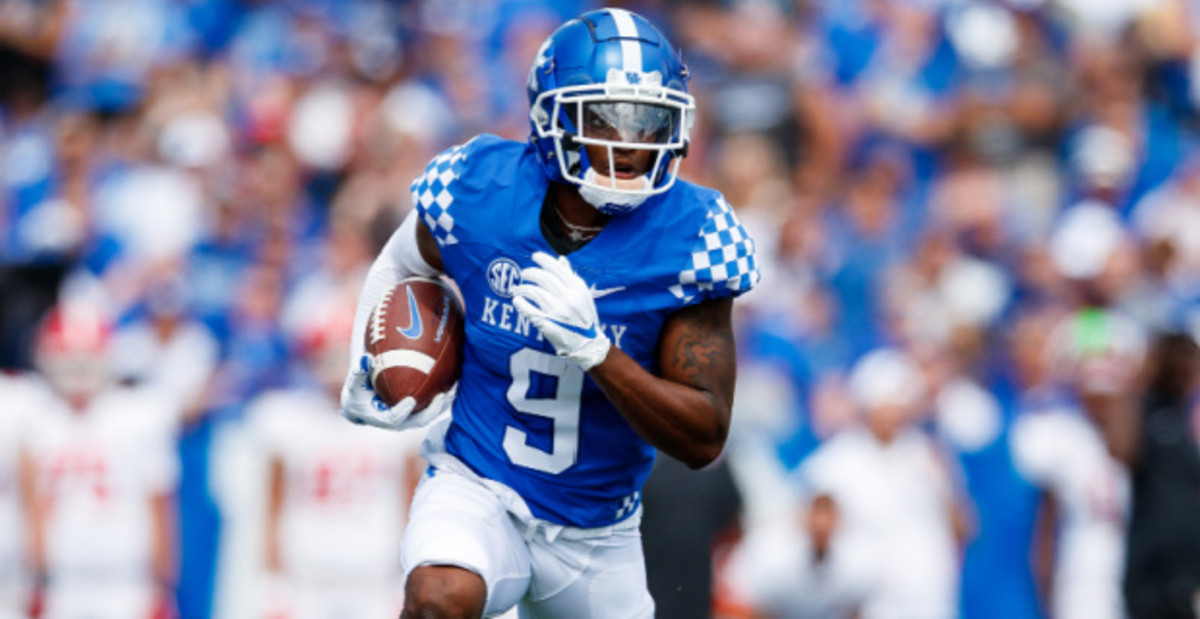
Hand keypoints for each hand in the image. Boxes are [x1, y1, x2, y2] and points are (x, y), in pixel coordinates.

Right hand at [340, 355, 455, 429]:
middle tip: (441, 396)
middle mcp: (399, 423)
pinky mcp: (416, 413)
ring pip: (429, 415)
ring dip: (442, 404)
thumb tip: (365, 359)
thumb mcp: (353, 384)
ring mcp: (409, 419)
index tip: (409, 400)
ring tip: (454, 389)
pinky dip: (442, 397)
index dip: (402, 411)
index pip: (393, 419)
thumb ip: (358, 372)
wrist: (361, 405)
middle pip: (418, 420)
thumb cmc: (357, 393)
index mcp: (381, 418)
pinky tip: (454, 382)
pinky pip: (431, 406)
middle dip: (432, 410)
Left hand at [512, 252, 610, 369]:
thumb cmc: (584, 317)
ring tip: (517, 288)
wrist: (587, 343)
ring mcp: (557, 311)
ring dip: (522, 288)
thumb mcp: (583, 295)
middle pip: (543, 278)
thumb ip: (571, 276)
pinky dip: (520, 303)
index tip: (534, 256)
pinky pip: (528, 309)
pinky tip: (517, 300)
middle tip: (524, 273)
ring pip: (534, 291)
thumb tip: (560, 259)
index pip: (557, 269)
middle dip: (531, 273)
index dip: (544, 260)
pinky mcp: (547, 323)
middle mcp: (568, 298)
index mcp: (578, 289)